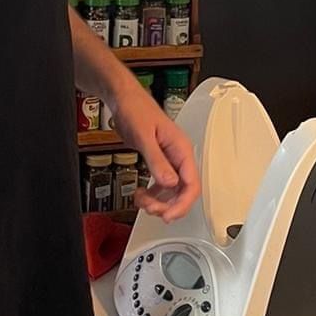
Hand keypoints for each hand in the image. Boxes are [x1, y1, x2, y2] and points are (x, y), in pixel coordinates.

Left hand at [110, 84, 199, 222]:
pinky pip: (162, 185)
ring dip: (159, 202)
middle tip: (150, 209)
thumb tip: (169, 183)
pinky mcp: (160, 161)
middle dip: (168, 205)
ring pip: (173, 191)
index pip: (191, 184)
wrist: (124, 99)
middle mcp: (179, 156)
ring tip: (142, 202)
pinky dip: (152, 195)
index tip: (168, 216)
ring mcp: (170, 160)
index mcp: (182, 149)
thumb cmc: (136, 110)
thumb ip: (157, 161)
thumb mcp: (144, 137)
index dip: (182, 204)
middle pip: (184, 192)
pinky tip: (141, 195)